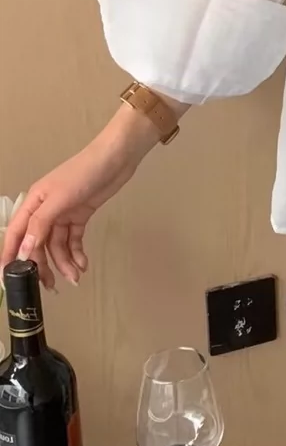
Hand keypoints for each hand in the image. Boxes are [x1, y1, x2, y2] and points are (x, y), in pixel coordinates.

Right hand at [0, 108, 158, 287]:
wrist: (116, 159)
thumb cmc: (84, 172)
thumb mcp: (59, 198)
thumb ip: (41, 224)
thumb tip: (24, 250)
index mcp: (33, 203)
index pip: (17, 233)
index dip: (11, 255)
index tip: (9, 277)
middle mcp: (45, 210)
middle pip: (38, 243)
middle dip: (43, 264)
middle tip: (51, 285)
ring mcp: (63, 213)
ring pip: (58, 244)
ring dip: (65, 262)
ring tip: (75, 277)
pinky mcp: (81, 216)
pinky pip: (74, 239)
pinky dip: (77, 252)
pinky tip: (83, 264)